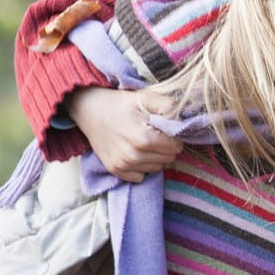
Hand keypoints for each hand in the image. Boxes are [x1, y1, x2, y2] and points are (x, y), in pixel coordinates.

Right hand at [65, 87, 181, 182]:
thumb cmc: (120, 103)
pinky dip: (142, 166)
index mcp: (143, 139)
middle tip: (154, 133)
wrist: (89, 109)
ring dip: (156, 157)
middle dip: (166, 147)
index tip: (164, 128)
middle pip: (168, 159)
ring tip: (143, 141)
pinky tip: (135, 152)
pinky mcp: (115, 170)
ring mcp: (123, 165)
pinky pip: (141, 177)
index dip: (174, 136)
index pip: (176, 147)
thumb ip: (168, 106)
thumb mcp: (146, 98)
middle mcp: (133, 156)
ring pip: (156, 168)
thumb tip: (185, 119)